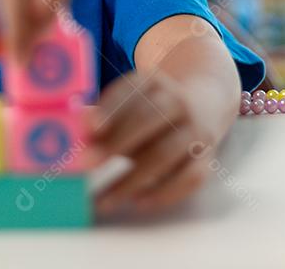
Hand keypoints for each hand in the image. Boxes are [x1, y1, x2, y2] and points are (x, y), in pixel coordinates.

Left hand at [86, 71, 215, 214]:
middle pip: (148, 119)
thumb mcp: (128, 102)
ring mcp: (196, 129)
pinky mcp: (207, 156)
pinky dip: (165, 192)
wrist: (204, 103)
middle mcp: (178, 101)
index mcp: (152, 81)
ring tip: (104, 199)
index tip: (90, 126)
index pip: (129, 90)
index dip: (110, 108)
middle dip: (116, 142)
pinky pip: (190, 177)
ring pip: (165, 153)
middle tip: (86, 162)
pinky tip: (138, 202)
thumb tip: (78, 132)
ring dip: (132, 178)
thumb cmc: (150, 108)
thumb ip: (102, 117)